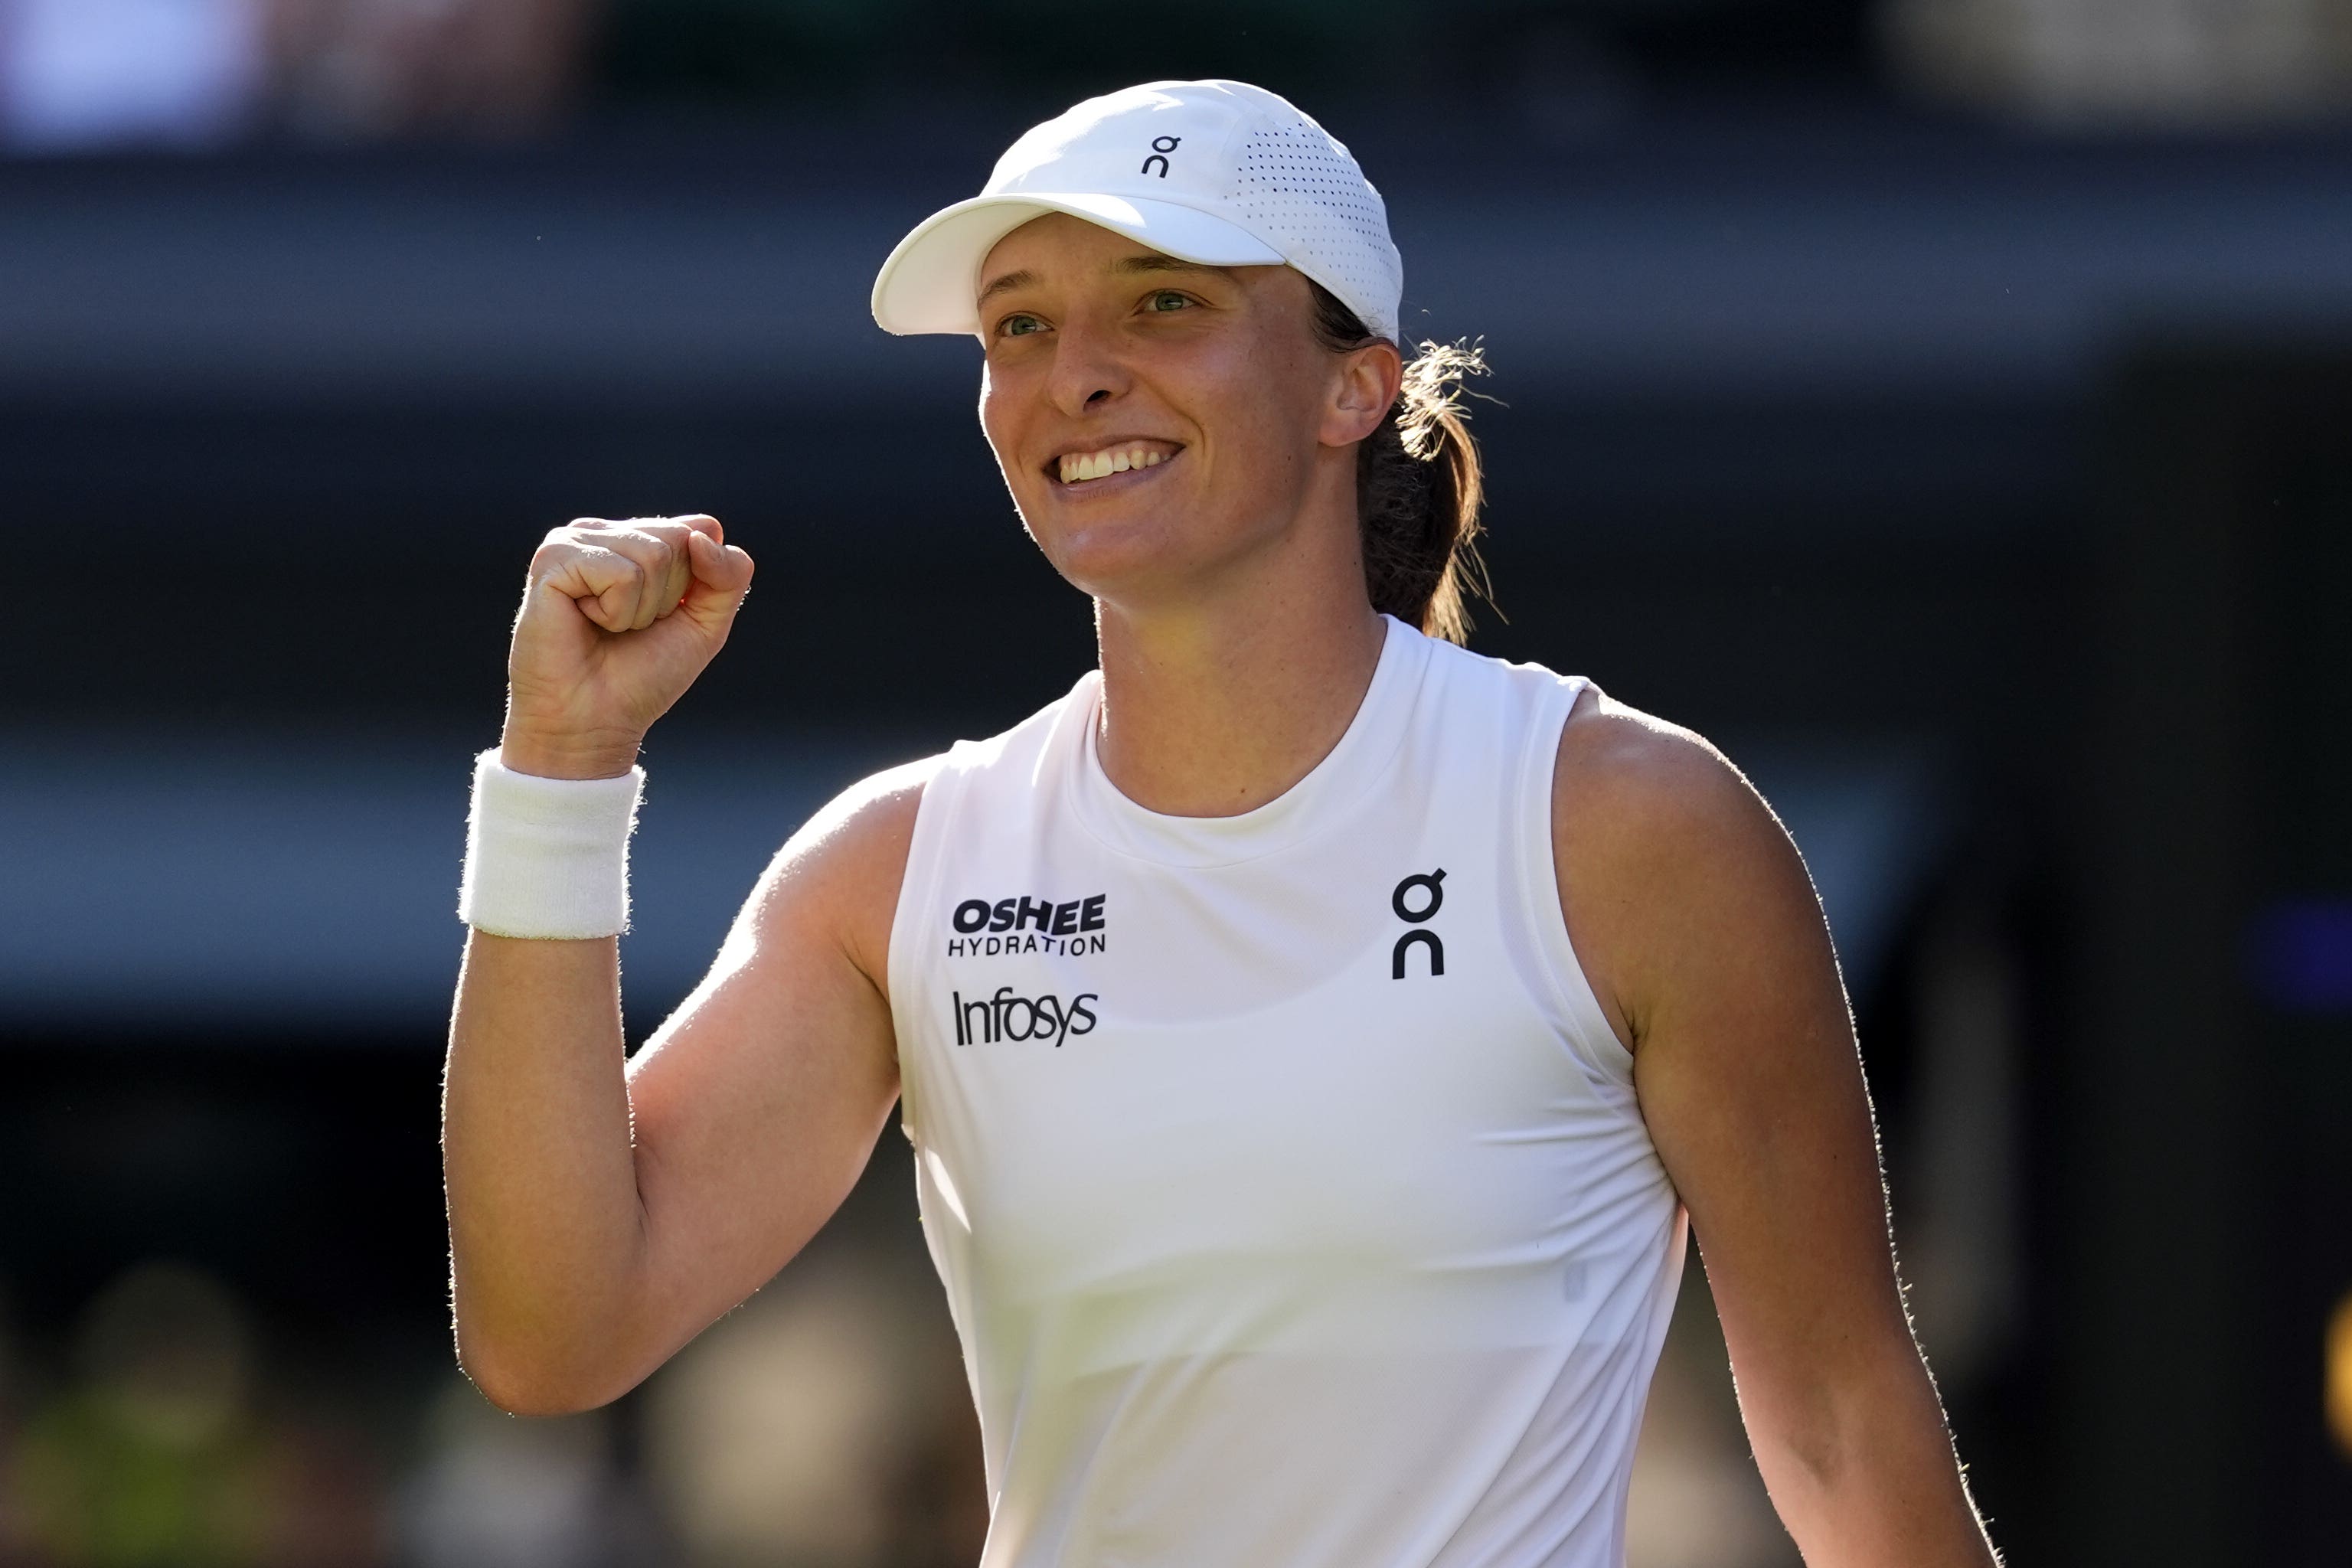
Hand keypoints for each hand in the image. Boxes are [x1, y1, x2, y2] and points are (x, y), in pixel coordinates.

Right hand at [499, 515, 755, 777]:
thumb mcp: (707, 623)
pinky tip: (586, 622)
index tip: (667, 617)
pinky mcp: (553, 558)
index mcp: (638, 538)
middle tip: (632, 627)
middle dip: (670, 597)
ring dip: (643, 609)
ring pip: (655, 555)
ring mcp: (575, 540)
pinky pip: (623, 574)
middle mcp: (606, 532)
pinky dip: (616, 612)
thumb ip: (730, 575)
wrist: (593, 722)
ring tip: (608, 626)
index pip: (703, 529)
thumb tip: (701, 534)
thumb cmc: (643, 675)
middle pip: (681, 538)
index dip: (701, 581)